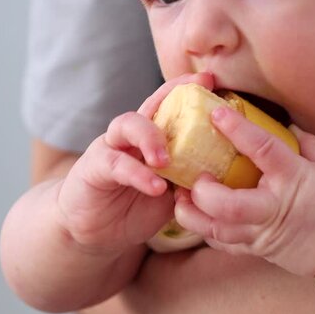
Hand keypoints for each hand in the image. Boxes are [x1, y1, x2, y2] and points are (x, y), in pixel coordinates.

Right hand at [56, 73, 214, 253]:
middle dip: (173, 96)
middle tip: (199, 110)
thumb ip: (190, 181)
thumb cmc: (136, 208)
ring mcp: (110, 149)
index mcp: (152, 137)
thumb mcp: (172, 195)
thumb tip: (221, 176)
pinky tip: (155, 186)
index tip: (211, 80)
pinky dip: (137, 174)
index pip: (169, 103)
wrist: (96, 232)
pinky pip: (116, 165)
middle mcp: (131, 137)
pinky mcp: (93, 169)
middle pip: (150, 105)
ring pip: (127, 125)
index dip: (187, 88)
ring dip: (150, 137)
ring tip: (165, 160)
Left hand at [174, 106, 314, 276]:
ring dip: (193, 215)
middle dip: (203, 192)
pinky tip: (199, 217)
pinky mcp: (258, 250)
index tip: (217, 113)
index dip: (237, 130)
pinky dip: (207, 230)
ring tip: (183, 199)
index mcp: (292, 178)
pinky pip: (224, 244)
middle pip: (227, 205)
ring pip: (218, 231)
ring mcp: (263, 233)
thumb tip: (290, 127)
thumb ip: (308, 145)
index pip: (262, 149)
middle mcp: (272, 207)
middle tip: (195, 177)